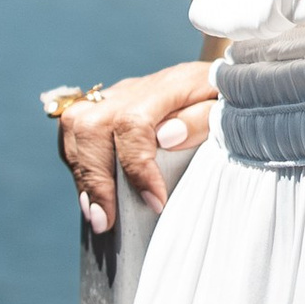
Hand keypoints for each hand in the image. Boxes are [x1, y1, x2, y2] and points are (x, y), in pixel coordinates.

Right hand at [49, 61, 218, 232]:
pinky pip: (73, 134)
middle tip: (107, 222)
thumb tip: (167, 138)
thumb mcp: (231, 108)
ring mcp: (113, 98)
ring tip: (97, 217)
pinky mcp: (102, 110)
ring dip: (83, 177)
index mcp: (169, 84)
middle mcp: (132, 89)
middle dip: (96, 179)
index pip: (133, 122)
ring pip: (76, 129)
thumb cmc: (227, 101)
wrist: (215, 81)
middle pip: (92, 126)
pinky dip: (78, 167)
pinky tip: (90, 198)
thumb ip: (203, 119)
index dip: (137, 165)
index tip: (155, 202)